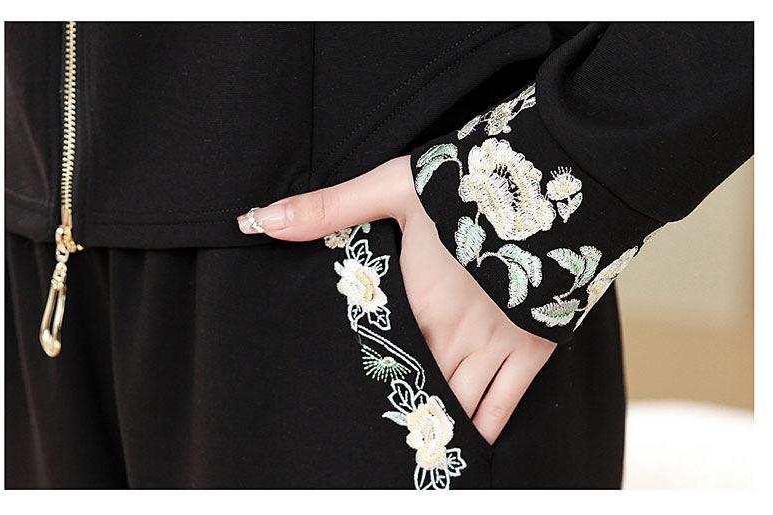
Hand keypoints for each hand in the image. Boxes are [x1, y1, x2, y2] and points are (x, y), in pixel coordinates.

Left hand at [237, 156, 555, 443]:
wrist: (545, 181)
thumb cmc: (464, 182)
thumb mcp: (389, 187)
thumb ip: (326, 209)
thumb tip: (260, 220)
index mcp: (416, 302)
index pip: (383, 357)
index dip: (365, 384)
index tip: (346, 403)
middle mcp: (452, 334)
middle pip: (419, 387)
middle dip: (399, 412)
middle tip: (379, 442)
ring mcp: (494, 344)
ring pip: (458, 402)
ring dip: (434, 425)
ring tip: (415, 452)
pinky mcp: (531, 347)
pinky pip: (506, 401)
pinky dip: (485, 427)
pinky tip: (469, 444)